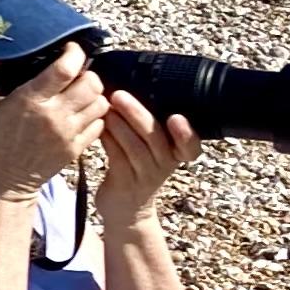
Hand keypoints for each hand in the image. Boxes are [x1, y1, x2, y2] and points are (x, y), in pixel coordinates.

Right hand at [0, 43, 106, 209]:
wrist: (2, 180)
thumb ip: (8, 79)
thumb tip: (24, 55)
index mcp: (30, 99)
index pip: (65, 68)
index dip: (74, 53)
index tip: (70, 50)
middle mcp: (53, 115)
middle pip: (92, 83)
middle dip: (88, 75)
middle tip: (77, 78)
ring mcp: (67, 134)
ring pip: (101, 103)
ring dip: (93, 96)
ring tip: (79, 98)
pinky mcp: (75, 149)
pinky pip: (99, 125)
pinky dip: (94, 118)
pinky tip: (79, 117)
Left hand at [96, 87, 199, 232]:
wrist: (125, 209)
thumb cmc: (136, 167)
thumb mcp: (150, 148)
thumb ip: (148, 124)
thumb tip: (132, 80)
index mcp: (176, 153)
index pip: (191, 146)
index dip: (186, 134)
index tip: (177, 118)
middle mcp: (165, 165)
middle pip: (155, 138)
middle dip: (137, 114)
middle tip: (119, 95)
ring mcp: (145, 176)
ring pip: (134, 147)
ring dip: (118, 125)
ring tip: (105, 107)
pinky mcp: (125, 184)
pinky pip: (116, 157)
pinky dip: (107, 139)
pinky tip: (98, 126)